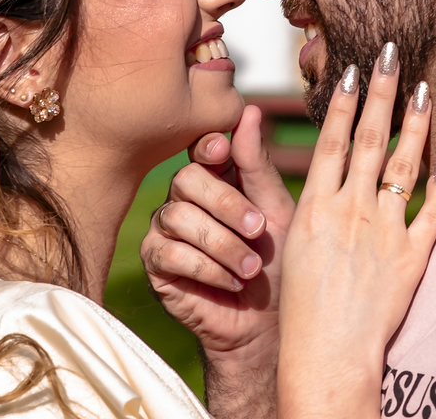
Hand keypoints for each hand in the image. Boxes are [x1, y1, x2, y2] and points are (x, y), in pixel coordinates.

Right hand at [140, 105, 294, 415]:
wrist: (268, 326)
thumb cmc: (278, 263)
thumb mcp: (276, 211)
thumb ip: (257, 165)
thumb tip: (249, 109)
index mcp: (216, 177)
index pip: (202, 147)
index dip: (209, 147)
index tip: (223, 152)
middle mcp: (186, 197)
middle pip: (187, 178)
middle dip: (225, 204)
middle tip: (257, 229)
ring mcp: (166, 229)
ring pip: (178, 216)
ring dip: (221, 243)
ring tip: (251, 267)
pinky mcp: (156, 264)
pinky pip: (169, 253)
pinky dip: (206, 268)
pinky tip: (231, 282)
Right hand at [278, 44, 435, 418]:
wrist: (325, 354)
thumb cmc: (301, 306)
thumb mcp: (291, 244)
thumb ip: (314, 203)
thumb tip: (326, 169)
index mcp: (314, 206)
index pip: (330, 139)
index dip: (341, 100)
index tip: (351, 68)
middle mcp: (349, 210)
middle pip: (366, 138)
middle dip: (379, 92)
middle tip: (389, 53)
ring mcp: (382, 232)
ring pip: (402, 165)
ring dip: (415, 124)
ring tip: (425, 89)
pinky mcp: (410, 257)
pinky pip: (433, 212)